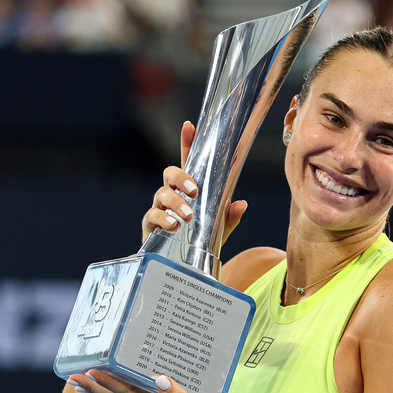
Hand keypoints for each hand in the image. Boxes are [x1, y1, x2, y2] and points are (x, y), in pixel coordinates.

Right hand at [141, 121, 247, 244]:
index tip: (190, 126)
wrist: (185, 265)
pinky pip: (152, 215)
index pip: (188, 162)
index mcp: (189, 190)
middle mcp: (173, 195)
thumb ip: (230, 217)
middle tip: (194, 190)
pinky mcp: (150, 225)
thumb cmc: (202, 241)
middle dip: (180, 177)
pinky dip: (163, 219)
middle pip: (170, 173)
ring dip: (176, 202)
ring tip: (188, 216)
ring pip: (161, 194)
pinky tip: (174, 225)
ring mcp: (160, 208)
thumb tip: (241, 204)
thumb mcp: (221, 229)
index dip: (187, 143)